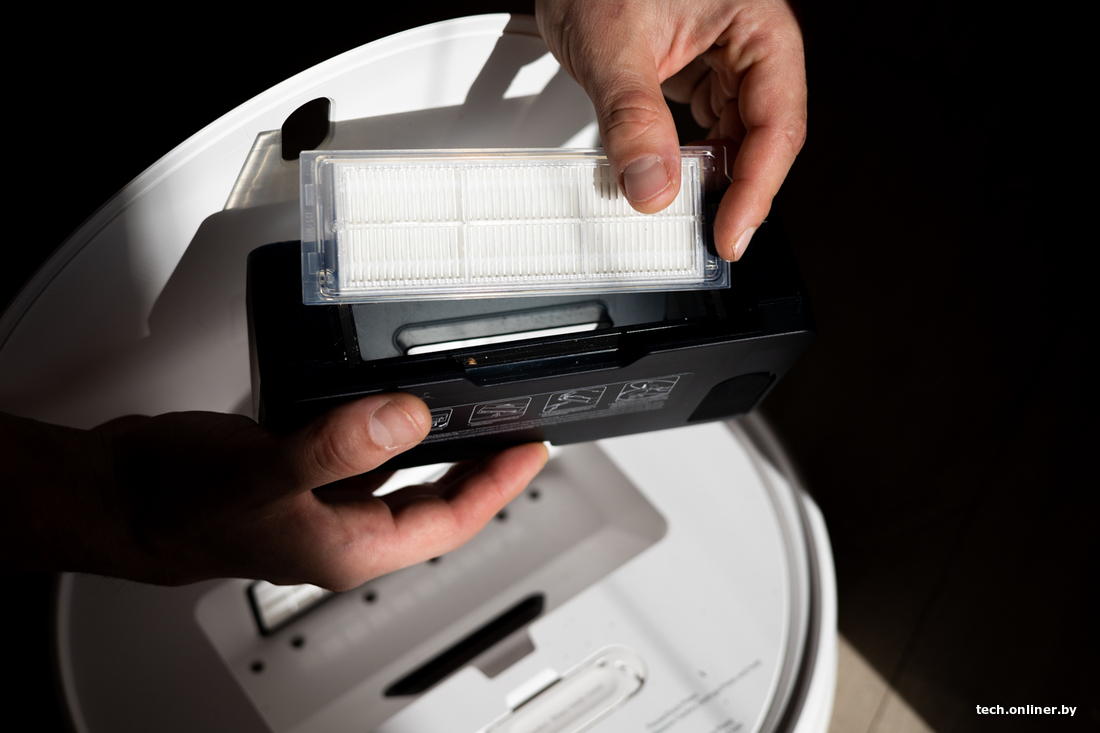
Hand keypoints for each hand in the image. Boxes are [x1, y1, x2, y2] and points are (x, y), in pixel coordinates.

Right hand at [0, 396, 547, 588]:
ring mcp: (323, 502)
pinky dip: (387, 428)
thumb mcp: (269, 472)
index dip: (500, 485)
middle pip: (438, 501)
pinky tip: (394, 399)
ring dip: (438, 446)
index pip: (452, 521)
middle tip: (515, 427)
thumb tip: (411, 417)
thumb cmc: (176, 506)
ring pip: (402, 475)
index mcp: (352, 548)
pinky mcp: (301, 472)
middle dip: (482, 467)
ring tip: (469, 408)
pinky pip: (364, 452)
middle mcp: (344, 530)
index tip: (532, 447)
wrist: (117, 495)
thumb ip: (344, 446)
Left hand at [537, 0, 805, 259]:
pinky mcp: (694, 72)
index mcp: (758, 28)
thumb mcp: (612, 42)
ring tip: (688, 219)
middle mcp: (749, 46)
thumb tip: (652, 189)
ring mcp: (723, 60)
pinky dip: (689, 160)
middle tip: (708, 240)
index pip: (776, 124)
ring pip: (735, 137)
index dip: (757, 189)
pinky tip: (671, 182)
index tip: (729, 236)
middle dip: (737, 192)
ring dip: (713, 179)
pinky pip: (706, 128)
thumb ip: (632, 118)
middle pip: (763, 137)